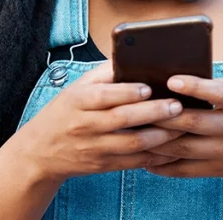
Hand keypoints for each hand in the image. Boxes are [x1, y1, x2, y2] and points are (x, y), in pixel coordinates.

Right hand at [17, 63, 185, 183]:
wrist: (39, 152)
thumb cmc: (65, 112)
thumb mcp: (76, 88)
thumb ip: (104, 74)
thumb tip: (133, 55)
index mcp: (78, 101)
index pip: (104, 95)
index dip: (127, 92)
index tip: (149, 88)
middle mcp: (85, 125)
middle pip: (122, 119)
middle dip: (153, 112)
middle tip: (177, 106)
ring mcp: (94, 148)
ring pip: (131, 143)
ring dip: (160, 136)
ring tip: (182, 126)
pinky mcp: (102, 166)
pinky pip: (132, 163)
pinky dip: (154, 157)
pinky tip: (172, 149)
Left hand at [144, 75, 222, 186]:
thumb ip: (219, 83)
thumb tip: (182, 73)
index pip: (217, 93)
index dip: (195, 86)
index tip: (172, 79)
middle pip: (191, 122)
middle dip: (161, 115)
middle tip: (134, 106)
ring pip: (182, 147)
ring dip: (155, 140)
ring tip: (132, 130)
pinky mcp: (217, 169)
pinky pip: (185, 170)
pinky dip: (163, 165)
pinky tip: (144, 157)